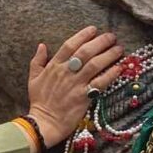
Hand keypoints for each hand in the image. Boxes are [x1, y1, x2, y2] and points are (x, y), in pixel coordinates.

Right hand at [25, 27, 123, 152]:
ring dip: (109, 55)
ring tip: (119, 49)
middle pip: (86, 51)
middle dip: (101, 41)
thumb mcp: (33, 78)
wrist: (44, 122)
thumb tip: (42, 45)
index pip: (70, 45)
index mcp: (54, 66)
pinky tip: (119, 68)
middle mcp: (66, 72)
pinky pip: (100, 83)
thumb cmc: (39, 101)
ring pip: (95, 64)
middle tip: (112, 37)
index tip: (94, 29)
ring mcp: (75, 84)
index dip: (83, 35)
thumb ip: (37, 61)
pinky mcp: (84, 97)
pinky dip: (111, 74)